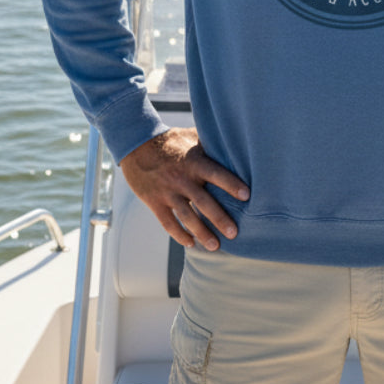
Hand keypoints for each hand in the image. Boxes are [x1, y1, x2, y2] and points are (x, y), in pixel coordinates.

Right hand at [119, 127, 249, 250]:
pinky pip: (168, 222)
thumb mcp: (191, 136)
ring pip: (186, 216)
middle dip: (220, 218)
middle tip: (234, 233)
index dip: (231, 184)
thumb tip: (235, 142)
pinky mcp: (154, 202)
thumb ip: (210, 143)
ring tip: (215, 246)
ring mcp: (167, 192)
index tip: (247, 196)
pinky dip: (179, 235)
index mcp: (194, 162)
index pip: (216, 173)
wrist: (136, 146)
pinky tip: (191, 243)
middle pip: (203, 201)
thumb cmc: (171, 141)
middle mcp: (182, 178)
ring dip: (201, 233)